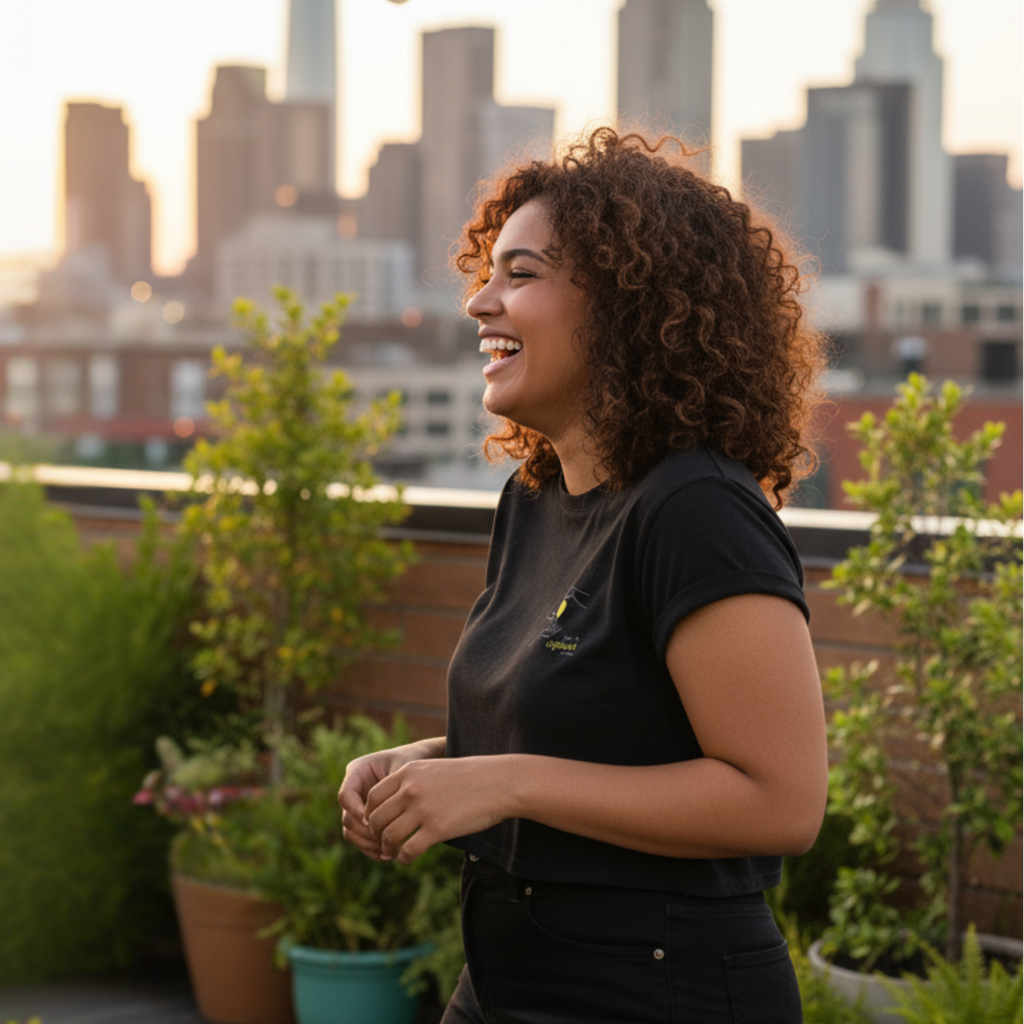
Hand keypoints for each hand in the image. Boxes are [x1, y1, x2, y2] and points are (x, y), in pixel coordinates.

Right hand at [338, 738, 443, 860]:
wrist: (422, 767)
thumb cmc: (415, 762)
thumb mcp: (405, 770)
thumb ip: (394, 789)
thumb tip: (381, 818)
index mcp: (358, 771)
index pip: (345, 795)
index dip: (355, 810)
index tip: (371, 821)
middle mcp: (354, 789)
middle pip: (347, 818)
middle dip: (365, 832)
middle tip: (385, 842)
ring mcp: (357, 806)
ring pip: (351, 832)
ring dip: (368, 844)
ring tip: (389, 851)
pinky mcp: (365, 821)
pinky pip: (361, 839)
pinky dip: (372, 849)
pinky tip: (389, 855)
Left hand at [364, 755, 512, 863]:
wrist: (499, 782)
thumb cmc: (470, 777)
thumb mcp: (435, 770)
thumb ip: (413, 783)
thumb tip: (396, 803)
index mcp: (409, 772)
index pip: (373, 796)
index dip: (371, 814)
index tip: (379, 824)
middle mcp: (411, 789)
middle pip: (376, 818)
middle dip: (377, 834)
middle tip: (384, 842)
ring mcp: (423, 809)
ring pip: (389, 836)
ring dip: (388, 848)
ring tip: (394, 853)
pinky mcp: (436, 829)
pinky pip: (407, 850)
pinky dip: (403, 858)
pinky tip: (408, 859)